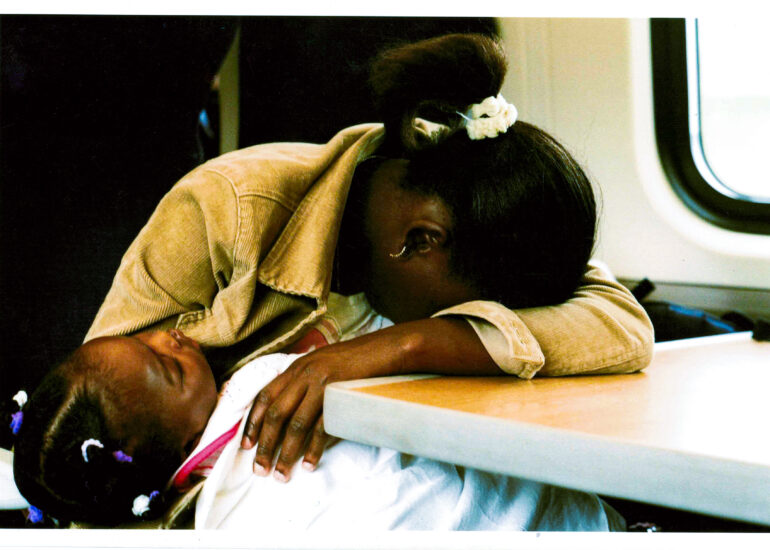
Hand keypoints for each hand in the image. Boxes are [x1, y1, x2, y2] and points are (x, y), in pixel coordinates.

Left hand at [240, 328, 408, 481]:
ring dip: (286, 453)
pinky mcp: (339, 397)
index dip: (252, 422)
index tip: (246, 445)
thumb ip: (301, 382)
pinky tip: (309, 464)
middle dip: (265, 445)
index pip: (265, 396)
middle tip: (259, 469)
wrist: (383, 351)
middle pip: (276, 414)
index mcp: (297, 368)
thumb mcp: (320, 364)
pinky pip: (322, 428)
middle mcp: (305, 375)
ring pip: (296, 424)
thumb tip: (284, 410)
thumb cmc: (353, 361)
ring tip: (281, 474)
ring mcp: (322, 386)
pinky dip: (313, 449)